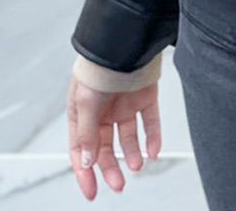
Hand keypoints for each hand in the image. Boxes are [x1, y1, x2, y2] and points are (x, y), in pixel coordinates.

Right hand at [67, 74, 161, 199]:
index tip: (92, 192)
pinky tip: (154, 151)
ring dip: (133, 154)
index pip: (81, 150)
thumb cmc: (98, 69)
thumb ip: (86, 134)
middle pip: (106, 148)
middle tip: (119, 184)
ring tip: (137, 165)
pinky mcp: (145, 98)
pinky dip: (153, 138)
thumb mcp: (85, 104)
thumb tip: (86, 162)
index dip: (85, 173)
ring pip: (129, 137)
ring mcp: (124, 105)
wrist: (125, 42)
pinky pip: (150, 122)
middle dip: (111, 168)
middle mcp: (103, 112)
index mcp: (82, 114)